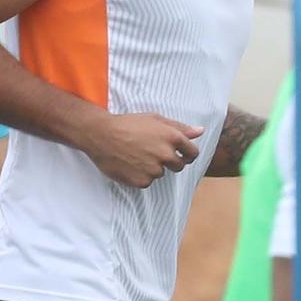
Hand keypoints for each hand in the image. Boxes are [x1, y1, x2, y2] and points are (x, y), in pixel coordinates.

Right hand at [80, 111, 202, 188]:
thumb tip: (200, 132)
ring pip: (160, 173)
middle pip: (179, 166)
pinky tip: (129, 164)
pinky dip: (140, 175)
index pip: (192, 153)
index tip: (180, 154)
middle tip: (152, 153)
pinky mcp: (142, 181)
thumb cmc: (127, 124)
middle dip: (170, 161)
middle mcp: (166, 154)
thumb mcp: (154, 119)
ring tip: (136, 155)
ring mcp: (154, 169)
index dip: (187, 154)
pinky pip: (147, 181)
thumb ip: (179, 127)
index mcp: (172, 137)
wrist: (101, 135)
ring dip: (152, 167)